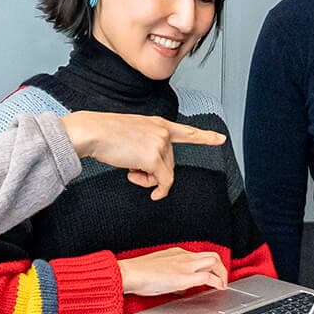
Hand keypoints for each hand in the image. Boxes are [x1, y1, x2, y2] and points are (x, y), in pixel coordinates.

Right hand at [60, 111, 226, 199]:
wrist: (92, 132)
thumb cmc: (105, 134)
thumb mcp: (132, 133)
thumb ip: (147, 146)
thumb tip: (152, 171)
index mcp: (158, 123)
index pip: (186, 131)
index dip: (205, 136)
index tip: (221, 139)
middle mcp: (163, 132)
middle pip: (170, 162)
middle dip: (153, 172)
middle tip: (132, 170)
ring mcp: (160, 144)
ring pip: (165, 173)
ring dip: (149, 179)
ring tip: (130, 170)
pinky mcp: (154, 158)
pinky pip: (163, 182)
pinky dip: (157, 190)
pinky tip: (146, 188)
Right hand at [118, 247, 227, 297]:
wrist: (129, 273)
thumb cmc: (137, 274)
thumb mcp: (158, 272)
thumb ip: (171, 277)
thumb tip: (180, 289)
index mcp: (177, 253)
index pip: (200, 256)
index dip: (210, 266)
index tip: (212, 274)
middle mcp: (184, 256)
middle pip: (212, 256)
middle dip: (221, 269)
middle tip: (222, 281)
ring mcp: (185, 265)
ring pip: (215, 261)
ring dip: (223, 274)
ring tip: (223, 286)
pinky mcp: (185, 277)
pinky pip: (209, 277)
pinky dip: (217, 283)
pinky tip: (219, 289)